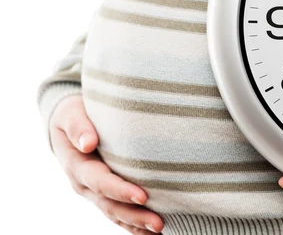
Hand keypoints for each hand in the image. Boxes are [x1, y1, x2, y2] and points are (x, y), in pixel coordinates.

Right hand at [49, 95, 163, 234]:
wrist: (69, 124)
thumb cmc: (74, 114)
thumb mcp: (70, 114)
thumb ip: (78, 126)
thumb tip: (88, 143)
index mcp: (77, 165)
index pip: (100, 182)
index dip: (120, 190)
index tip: (143, 196)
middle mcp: (85, 185)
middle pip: (110, 205)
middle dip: (134, 216)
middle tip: (159, 222)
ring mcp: (94, 193)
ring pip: (115, 214)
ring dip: (137, 225)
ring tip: (160, 230)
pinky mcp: (105, 195)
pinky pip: (119, 215)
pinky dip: (134, 226)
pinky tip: (153, 233)